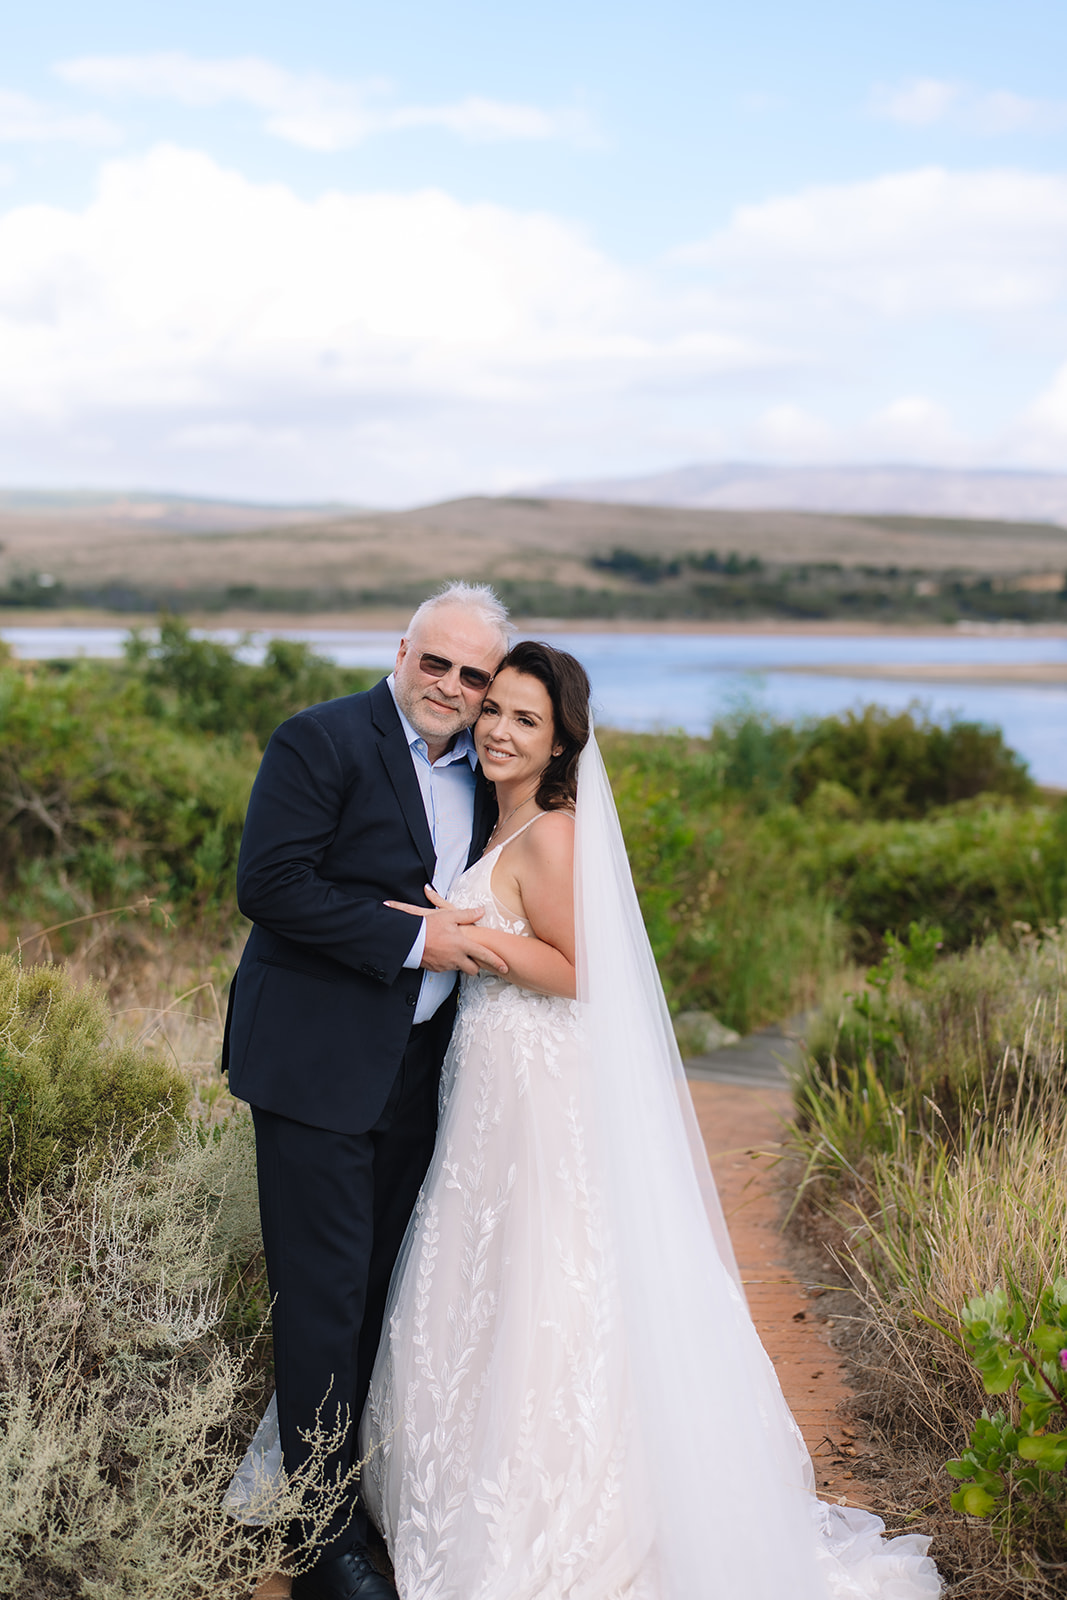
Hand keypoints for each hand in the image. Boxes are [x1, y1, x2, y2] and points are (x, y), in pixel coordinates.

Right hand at [386, 886, 507, 976]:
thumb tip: (481, 911)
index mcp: (462, 945)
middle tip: (476, 959)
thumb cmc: (428, 926)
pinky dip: (449, 962)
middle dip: (477, 966)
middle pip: (474, 969)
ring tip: (457, 952)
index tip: (506, 968)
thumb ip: (467, 915)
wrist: (408, 940)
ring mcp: (446, 965)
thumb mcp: (448, 915)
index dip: (496, 962)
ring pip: (460, 969)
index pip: (484, 955)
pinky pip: (447, 968)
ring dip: (462, 963)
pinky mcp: (437, 969)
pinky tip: (444, 953)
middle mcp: (456, 957)